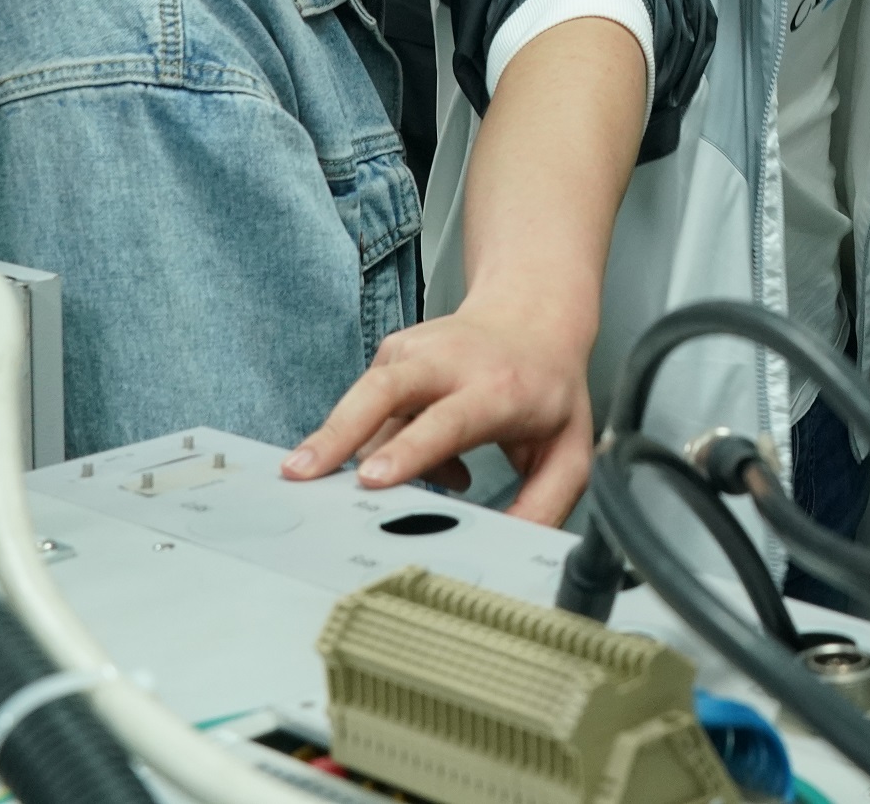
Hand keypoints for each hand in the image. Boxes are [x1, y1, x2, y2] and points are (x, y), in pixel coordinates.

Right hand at [282, 307, 595, 525]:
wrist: (533, 317)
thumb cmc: (549, 389)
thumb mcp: (569, 451)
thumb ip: (542, 505)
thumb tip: (507, 553)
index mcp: (500, 389)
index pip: (449, 420)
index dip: (409, 449)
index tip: (372, 478)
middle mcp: (451, 362)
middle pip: (386, 391)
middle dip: (340, 432)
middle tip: (301, 473)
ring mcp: (416, 351)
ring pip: (364, 395)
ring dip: (332, 439)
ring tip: (300, 478)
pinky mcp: (391, 353)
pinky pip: (369, 408)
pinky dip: (372, 442)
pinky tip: (401, 464)